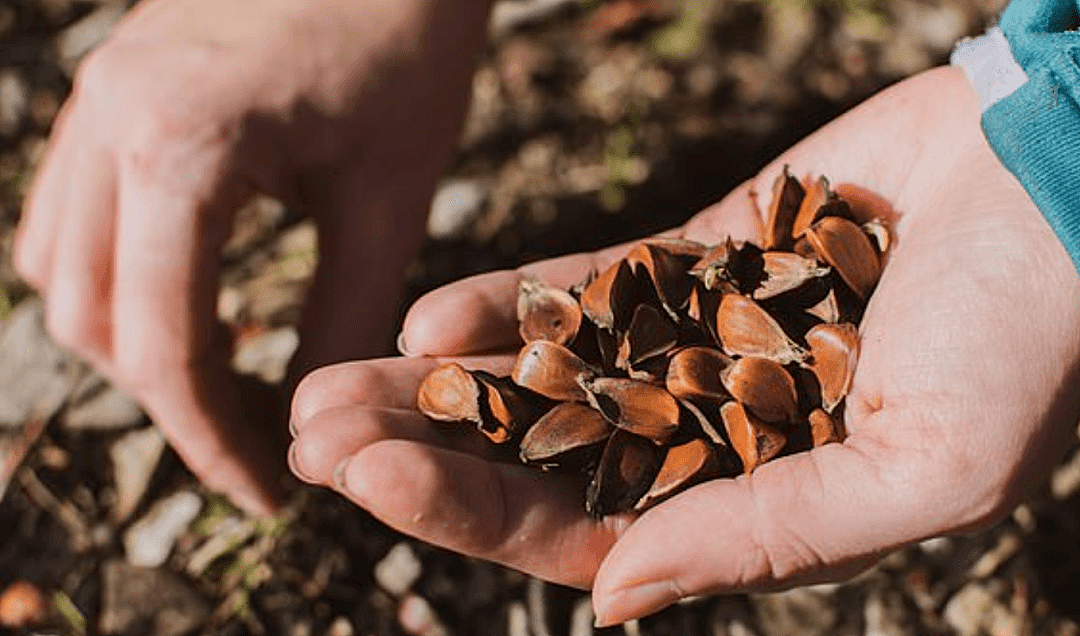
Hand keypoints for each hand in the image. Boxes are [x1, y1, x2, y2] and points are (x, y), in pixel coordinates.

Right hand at [13, 0, 489, 513]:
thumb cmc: (407, 52)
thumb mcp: (388, 200)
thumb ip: (346, 317)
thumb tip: (315, 422)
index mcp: (182, 145)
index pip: (164, 344)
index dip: (212, 438)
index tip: (265, 489)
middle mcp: (108, 120)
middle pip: (94, 320)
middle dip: (173, 401)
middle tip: (254, 441)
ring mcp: (94, 100)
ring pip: (63, 274)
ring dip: (135, 344)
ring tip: (227, 381)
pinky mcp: (106, 93)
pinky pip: (70, 218)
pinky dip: (120, 282)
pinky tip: (193, 303)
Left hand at [288, 66, 1079, 621]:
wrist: (1066, 182)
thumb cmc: (1032, 339)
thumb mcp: (922, 471)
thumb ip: (769, 535)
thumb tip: (617, 603)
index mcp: (756, 510)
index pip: (588, 538)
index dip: (474, 518)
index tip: (373, 485)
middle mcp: (710, 437)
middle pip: (539, 461)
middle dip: (425, 452)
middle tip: (310, 436)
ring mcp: (698, 345)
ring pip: (545, 375)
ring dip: (441, 380)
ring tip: (331, 382)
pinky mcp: (701, 258)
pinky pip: (589, 286)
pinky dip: (514, 302)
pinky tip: (430, 311)